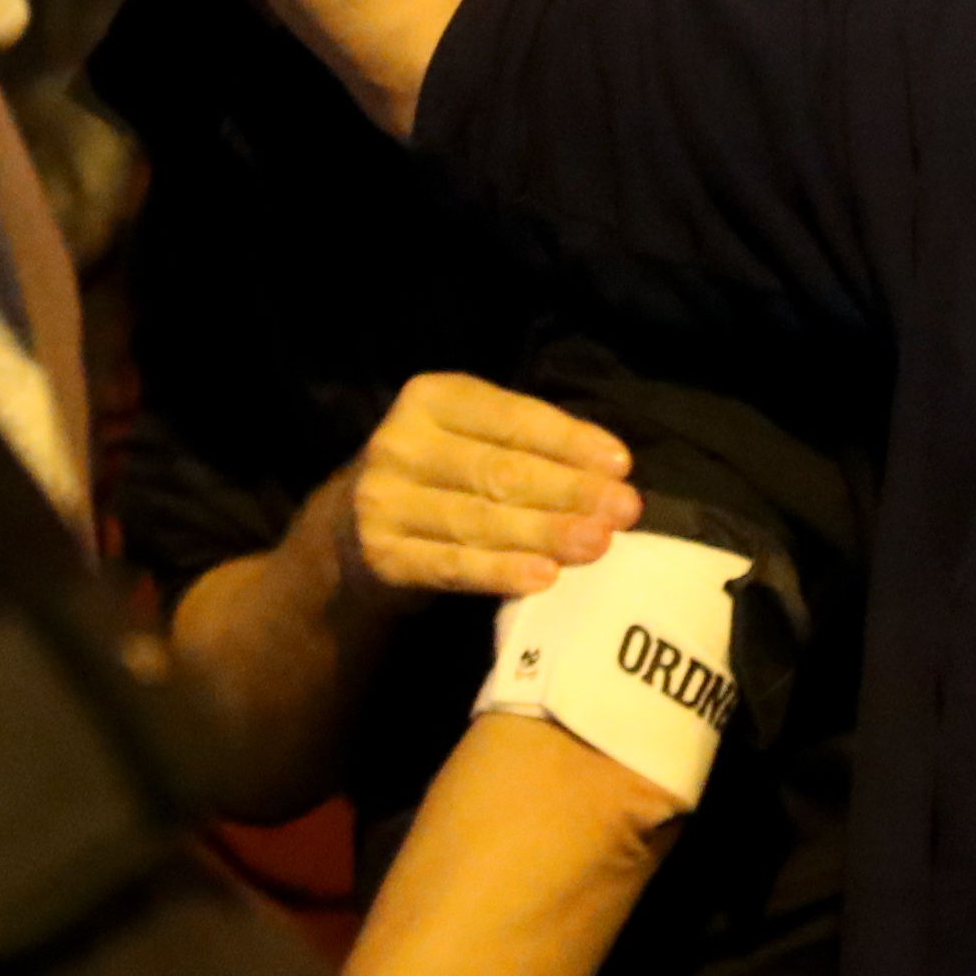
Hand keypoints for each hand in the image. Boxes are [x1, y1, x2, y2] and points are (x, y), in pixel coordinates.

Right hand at [328, 373, 642, 603]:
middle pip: (499, 469)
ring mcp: (383, 501)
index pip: (510, 417)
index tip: (621, 464)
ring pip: (479, 518)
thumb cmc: (439, 477)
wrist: (351, 534)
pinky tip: (544, 577)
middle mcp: (399, 442)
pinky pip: (452, 565)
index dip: (569, 440)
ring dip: (545, 532)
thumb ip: (524, 445)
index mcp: (430, 398)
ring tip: (597, 543)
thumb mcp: (469, 438)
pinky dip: (501, 572)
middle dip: (569, 490)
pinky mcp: (382, 555)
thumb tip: (609, 471)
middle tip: (624, 510)